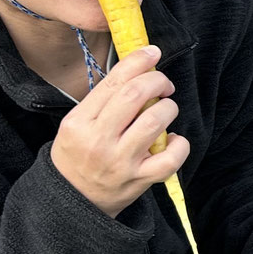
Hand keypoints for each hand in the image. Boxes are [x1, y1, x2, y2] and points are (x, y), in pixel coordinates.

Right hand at [50, 45, 186, 216]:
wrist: (72, 201)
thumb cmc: (78, 156)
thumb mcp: (76, 124)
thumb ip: (103, 101)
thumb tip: (138, 71)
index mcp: (80, 122)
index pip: (113, 82)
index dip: (138, 61)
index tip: (153, 52)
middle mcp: (99, 141)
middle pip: (136, 95)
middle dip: (157, 81)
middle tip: (164, 84)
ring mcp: (120, 162)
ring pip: (155, 121)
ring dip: (168, 108)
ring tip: (166, 109)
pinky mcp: (139, 181)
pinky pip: (171, 158)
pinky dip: (180, 144)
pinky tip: (174, 140)